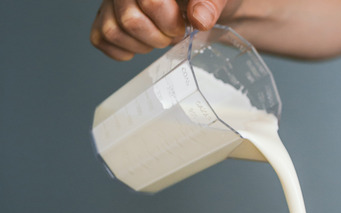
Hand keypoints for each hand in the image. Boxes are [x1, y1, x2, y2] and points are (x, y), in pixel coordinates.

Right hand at [90, 0, 230, 59]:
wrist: (201, 3)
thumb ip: (210, 3)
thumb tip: (200, 18)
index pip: (151, 2)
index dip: (169, 22)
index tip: (184, 26)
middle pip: (129, 20)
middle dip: (158, 37)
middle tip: (173, 34)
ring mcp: (113, 1)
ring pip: (112, 31)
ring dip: (141, 45)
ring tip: (159, 38)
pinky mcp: (106, 16)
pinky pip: (100, 38)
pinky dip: (122, 50)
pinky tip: (142, 44)